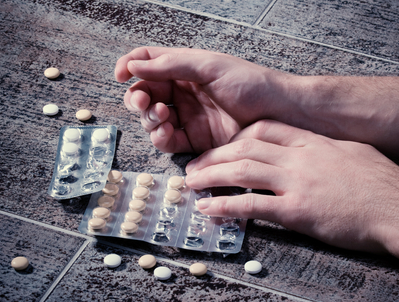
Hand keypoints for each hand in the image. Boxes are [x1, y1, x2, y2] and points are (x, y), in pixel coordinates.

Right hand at [115, 47, 292, 152]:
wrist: (277, 114)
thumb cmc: (250, 84)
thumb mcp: (209, 66)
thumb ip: (171, 65)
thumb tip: (133, 65)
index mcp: (185, 69)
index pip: (148, 64)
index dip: (130, 67)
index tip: (121, 75)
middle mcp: (183, 93)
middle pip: (145, 94)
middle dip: (138, 99)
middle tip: (144, 102)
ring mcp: (188, 117)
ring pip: (152, 120)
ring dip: (149, 119)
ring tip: (162, 116)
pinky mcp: (195, 141)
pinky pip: (167, 140)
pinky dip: (160, 137)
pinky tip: (167, 132)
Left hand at [184, 120, 398, 252]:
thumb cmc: (382, 184)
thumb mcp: (353, 153)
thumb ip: (325, 150)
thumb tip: (311, 151)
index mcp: (312, 141)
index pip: (265, 128)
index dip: (237, 136)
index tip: (222, 146)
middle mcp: (300, 157)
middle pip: (245, 146)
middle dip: (215, 155)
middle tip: (195, 166)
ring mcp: (296, 182)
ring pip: (242, 170)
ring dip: (211, 175)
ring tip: (190, 183)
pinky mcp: (297, 210)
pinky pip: (252, 204)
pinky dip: (226, 205)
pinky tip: (208, 210)